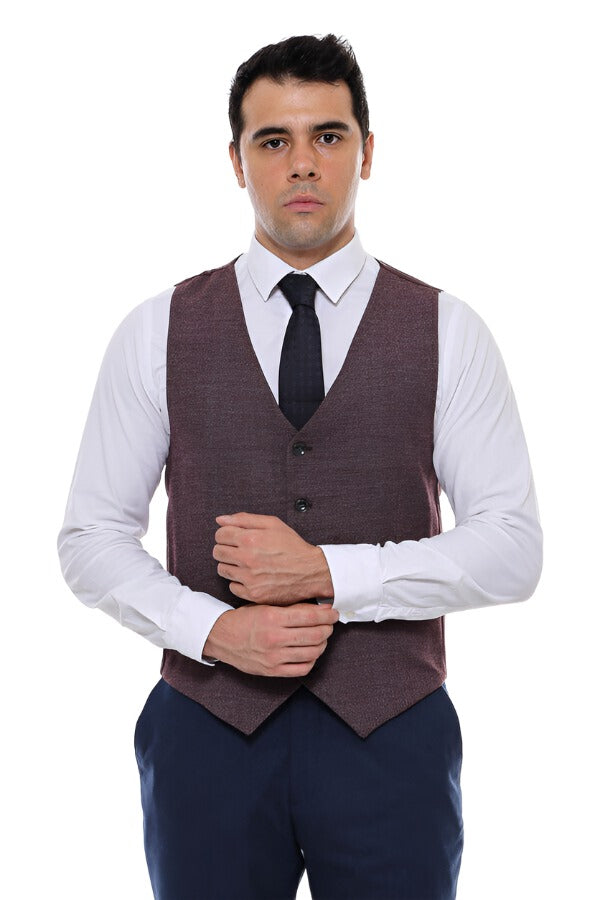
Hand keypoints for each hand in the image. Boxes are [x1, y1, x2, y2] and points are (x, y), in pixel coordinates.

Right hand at [202, 602, 338, 676]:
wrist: (222, 637)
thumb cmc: (245, 619)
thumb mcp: (266, 606)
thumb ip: (292, 608)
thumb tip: (320, 609)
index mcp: (273, 618)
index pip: (310, 616)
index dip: (327, 615)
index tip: (333, 613)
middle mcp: (274, 638)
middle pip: (315, 634)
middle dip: (328, 628)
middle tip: (330, 624)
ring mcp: (274, 657)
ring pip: (312, 652)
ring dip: (323, 644)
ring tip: (322, 637)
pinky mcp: (272, 671)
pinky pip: (302, 669)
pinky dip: (312, 660)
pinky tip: (311, 652)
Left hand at [213, 512, 333, 604]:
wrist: (311, 572)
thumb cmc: (292, 546)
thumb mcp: (273, 524)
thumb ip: (244, 519)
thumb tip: (220, 519)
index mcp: (250, 539)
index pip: (220, 535)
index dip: (226, 534)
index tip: (234, 538)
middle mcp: (247, 559)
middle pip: (217, 552)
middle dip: (226, 548)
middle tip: (240, 550)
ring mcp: (249, 578)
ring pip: (222, 570)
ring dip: (231, 565)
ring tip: (246, 563)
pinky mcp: (253, 594)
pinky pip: (232, 587)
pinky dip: (239, 582)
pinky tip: (251, 577)